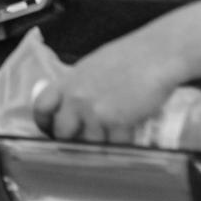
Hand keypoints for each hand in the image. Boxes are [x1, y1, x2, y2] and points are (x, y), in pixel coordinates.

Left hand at [30, 31, 186, 143]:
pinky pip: (114, 146)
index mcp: (69, 81)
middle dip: (74, 140)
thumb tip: (72, 103)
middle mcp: (77, 97)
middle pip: (62, 133)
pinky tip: (130, 135)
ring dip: (102, 144)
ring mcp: (95, 111)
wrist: (159, 54)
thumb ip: (79, 86)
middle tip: (88, 140)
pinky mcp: (117, 123)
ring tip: (115, 135)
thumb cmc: (132, 55)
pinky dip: (123, 145)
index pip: (41, 107)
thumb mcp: (94, 66)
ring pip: (90, 144)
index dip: (44, 123)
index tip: (51, 131)